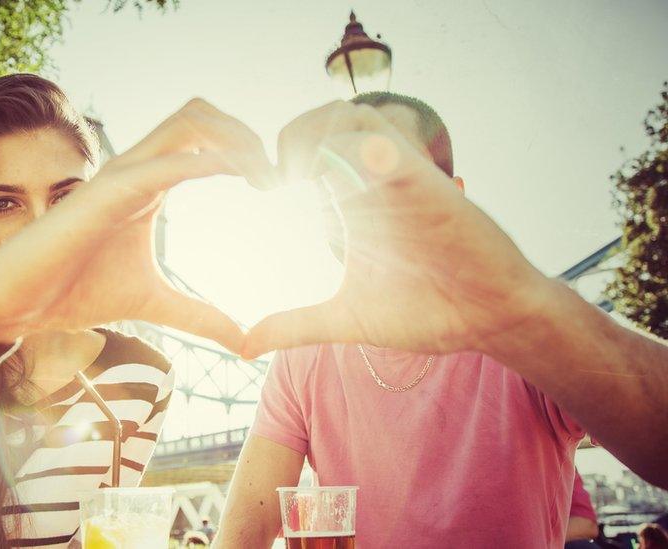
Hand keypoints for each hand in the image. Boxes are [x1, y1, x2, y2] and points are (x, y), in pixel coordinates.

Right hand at [0, 99, 274, 352]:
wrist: (19, 304)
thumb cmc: (74, 293)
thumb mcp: (155, 303)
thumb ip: (200, 316)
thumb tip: (243, 341)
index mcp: (148, 184)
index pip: (204, 140)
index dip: (245, 150)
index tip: (275, 184)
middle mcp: (136, 169)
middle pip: (202, 117)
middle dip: (246, 134)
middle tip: (276, 173)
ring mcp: (120, 175)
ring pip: (187, 123)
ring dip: (234, 139)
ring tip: (262, 174)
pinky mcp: (106, 191)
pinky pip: (163, 163)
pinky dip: (204, 161)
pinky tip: (237, 174)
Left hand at [242, 101, 551, 357]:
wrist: (491, 320)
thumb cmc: (427, 312)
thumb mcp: (346, 319)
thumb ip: (295, 325)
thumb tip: (244, 347)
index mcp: (356, 198)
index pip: (314, 140)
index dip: (281, 153)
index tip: (263, 189)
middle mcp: (379, 179)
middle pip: (328, 114)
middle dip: (292, 137)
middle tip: (275, 181)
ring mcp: (404, 177)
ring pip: (354, 116)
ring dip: (317, 137)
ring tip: (303, 181)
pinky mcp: (428, 186)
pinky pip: (386, 144)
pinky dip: (353, 153)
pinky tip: (334, 192)